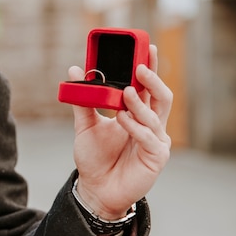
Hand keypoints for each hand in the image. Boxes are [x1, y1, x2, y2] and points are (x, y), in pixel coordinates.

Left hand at [70, 45, 172, 219]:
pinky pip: (149, 137)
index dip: (149, 66)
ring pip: (155, 115)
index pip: (147, 86)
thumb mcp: (85, 125)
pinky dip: (135, 126)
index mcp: (136, 114)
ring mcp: (155, 140)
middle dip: (153, 80)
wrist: (95, 189)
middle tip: (139, 67)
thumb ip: (83, 100)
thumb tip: (73, 70)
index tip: (146, 47)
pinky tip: (122, 119)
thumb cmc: (94, 158)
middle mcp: (150, 124)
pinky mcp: (156, 157)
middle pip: (161, 96)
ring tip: (124, 93)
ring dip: (139, 102)